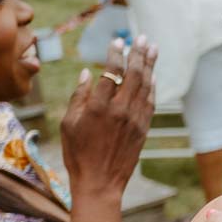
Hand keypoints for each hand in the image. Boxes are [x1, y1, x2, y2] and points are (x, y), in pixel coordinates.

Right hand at [61, 36, 154, 202]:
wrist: (100, 183)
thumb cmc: (77, 154)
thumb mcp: (69, 124)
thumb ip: (79, 97)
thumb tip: (88, 74)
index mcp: (98, 106)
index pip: (111, 72)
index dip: (115, 54)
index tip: (118, 41)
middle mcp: (120, 110)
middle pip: (134, 75)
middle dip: (139, 54)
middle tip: (143, 38)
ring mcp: (135, 120)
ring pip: (145, 86)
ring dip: (150, 65)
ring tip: (153, 49)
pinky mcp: (143, 129)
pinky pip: (150, 102)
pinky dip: (152, 86)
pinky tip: (153, 76)